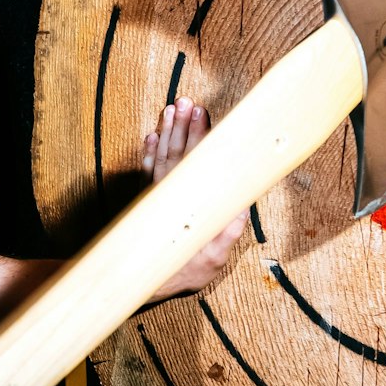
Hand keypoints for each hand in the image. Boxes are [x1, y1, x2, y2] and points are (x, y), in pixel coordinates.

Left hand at [140, 97, 246, 300]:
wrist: (145, 283)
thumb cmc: (186, 272)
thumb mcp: (212, 258)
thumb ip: (225, 234)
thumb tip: (240, 207)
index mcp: (187, 204)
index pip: (194, 163)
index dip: (199, 138)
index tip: (202, 115)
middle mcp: (169, 195)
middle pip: (177, 153)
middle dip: (183, 126)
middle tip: (188, 102)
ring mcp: (155, 197)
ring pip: (161, 157)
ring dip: (167, 132)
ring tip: (173, 108)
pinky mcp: (145, 202)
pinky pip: (145, 172)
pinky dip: (148, 153)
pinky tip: (151, 137)